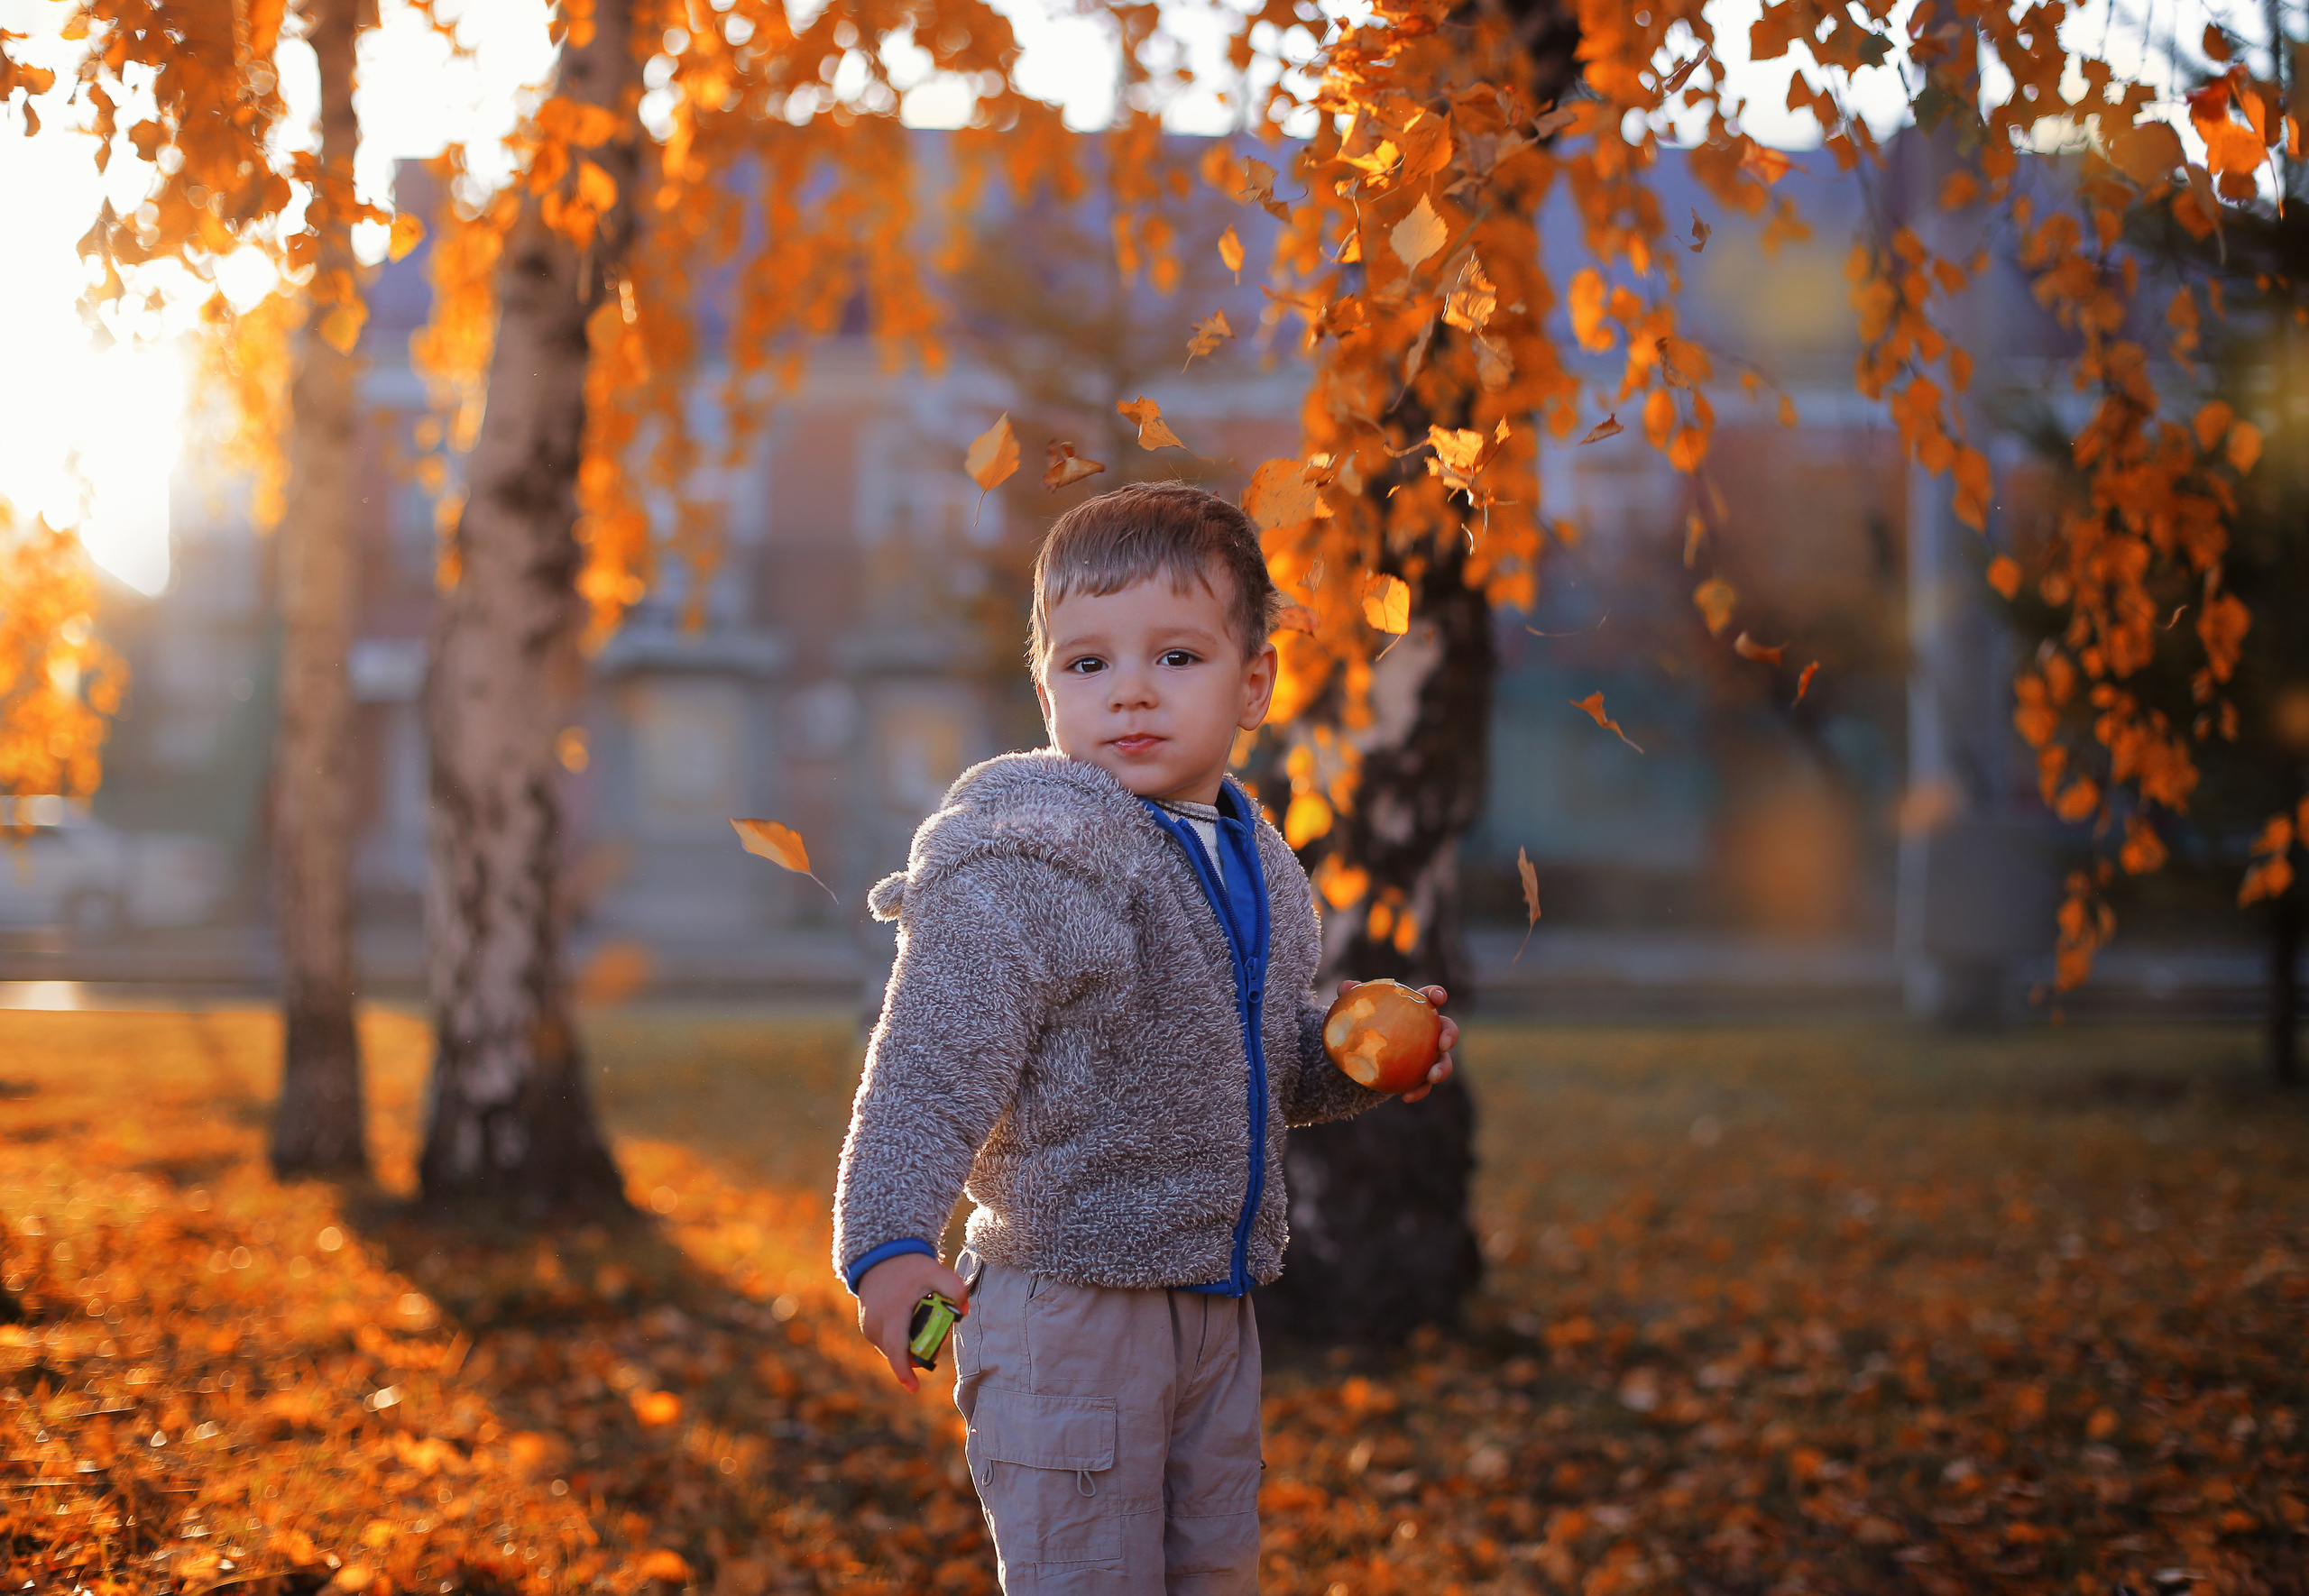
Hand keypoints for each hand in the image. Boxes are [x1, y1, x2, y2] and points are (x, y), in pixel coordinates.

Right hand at [855, 1251, 970, 1392]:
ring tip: (922, 1324)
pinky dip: (900, 1341)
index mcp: (892, 1314)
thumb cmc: (910, 1268)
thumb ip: (954, 1287)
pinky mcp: (868, 1327)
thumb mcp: (935, 1271)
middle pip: (898, 1354)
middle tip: (934, 1344)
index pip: (896, 1349)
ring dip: (908, 1347)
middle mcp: (876, 1324)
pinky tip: (911, 1323)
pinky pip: (887, 1343)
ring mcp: (869, 1327)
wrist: (881, 1257)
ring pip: (892, 1350)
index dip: (904, 1371)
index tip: (913, 1388)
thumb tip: (965, 1310)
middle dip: (916, 1357)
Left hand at [1334, 979, 1457, 1102]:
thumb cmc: (1362, 1022)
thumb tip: (1346, 987)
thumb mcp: (1353, 1009)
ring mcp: (1427, 1055)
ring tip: (1432, 1076)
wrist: (1359, 1052)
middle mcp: (1429, 1031)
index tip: (1437, 998)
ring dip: (1443, 1069)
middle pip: (1448, 1030)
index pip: (1431, 998)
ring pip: (1444, 1061)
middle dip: (1450, 1035)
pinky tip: (1406, 1096)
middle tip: (1443, 1044)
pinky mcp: (1420, 1075)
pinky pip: (1423, 1084)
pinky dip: (1418, 1091)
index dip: (1437, 995)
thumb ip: (1351, 996)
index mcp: (1417, 1009)